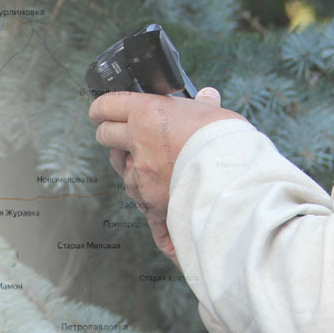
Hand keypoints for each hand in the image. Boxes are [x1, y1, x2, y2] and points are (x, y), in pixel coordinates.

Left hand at [89, 87, 242, 265]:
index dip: (101, 108)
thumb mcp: (212, 113)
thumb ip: (203, 106)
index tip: (100, 111)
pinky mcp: (152, 203)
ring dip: (134, 171)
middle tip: (117, 136)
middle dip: (109, 134)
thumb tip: (207, 96)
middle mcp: (138, 143)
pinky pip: (147, 214)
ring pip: (124, 172)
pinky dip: (157, 222)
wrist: (232, 177)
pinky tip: (166, 236)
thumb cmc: (224, 139)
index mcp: (147, 113)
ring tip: (155, 171)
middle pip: (106, 135)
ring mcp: (142, 176)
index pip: (108, 105)